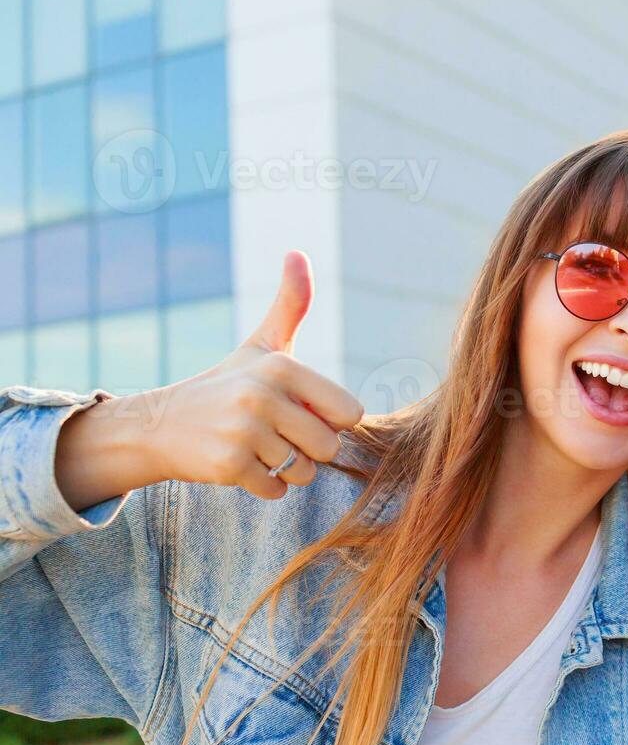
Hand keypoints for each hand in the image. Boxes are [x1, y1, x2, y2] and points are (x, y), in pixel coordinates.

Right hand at [138, 250, 364, 498]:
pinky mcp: (228, 464)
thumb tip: (298, 253)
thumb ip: (291, 304)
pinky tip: (239, 463)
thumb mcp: (263, 345)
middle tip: (276, 434)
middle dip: (308, 450)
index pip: (349, 413)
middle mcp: (264, 395)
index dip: (329, 419)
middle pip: (329, 447)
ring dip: (284, 469)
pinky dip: (263, 486)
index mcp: (283, 367)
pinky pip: (276, 491)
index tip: (300, 411)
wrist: (161, 424)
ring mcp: (244, 431)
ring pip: (303, 473)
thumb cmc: (227, 384)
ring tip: (254, 447)